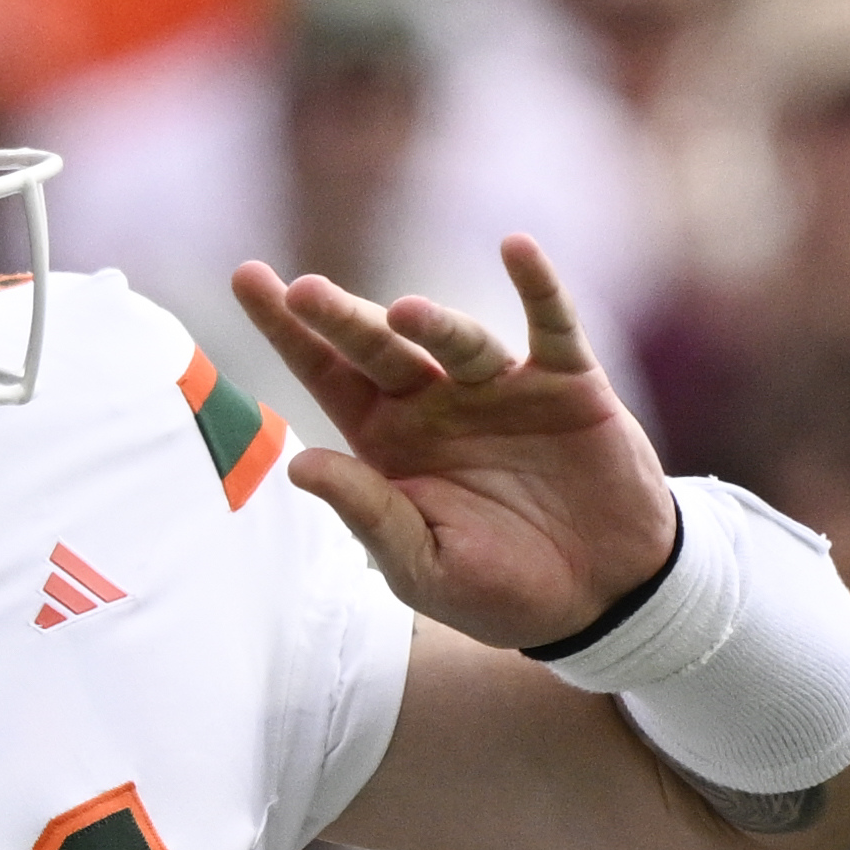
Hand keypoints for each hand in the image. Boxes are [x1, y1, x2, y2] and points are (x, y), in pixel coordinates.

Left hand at [232, 238, 677, 651]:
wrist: (602, 599)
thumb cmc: (498, 589)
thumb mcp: (422, 566)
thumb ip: (369, 514)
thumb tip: (300, 465)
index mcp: (388, 441)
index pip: (326, 374)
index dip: (288, 330)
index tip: (246, 278)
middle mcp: (436, 402)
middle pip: (379, 347)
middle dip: (341, 318)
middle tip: (303, 292)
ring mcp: (500, 387)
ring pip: (459, 340)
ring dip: (435, 323)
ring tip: (408, 315)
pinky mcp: (567, 383)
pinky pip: (551, 325)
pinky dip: (538, 286)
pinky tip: (517, 249)